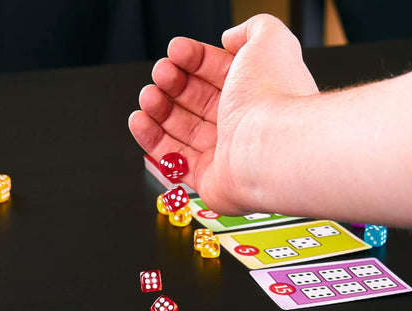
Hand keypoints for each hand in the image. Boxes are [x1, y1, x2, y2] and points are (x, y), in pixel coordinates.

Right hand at [129, 14, 317, 214]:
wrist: (271, 148)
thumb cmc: (272, 99)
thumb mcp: (270, 40)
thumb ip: (253, 28)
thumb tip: (232, 38)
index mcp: (254, 94)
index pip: (216, 74)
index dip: (193, 59)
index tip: (176, 51)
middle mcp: (240, 125)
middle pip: (195, 102)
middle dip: (173, 84)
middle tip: (162, 75)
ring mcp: (223, 154)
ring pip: (181, 131)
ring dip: (158, 110)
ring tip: (149, 97)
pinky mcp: (208, 180)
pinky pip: (174, 161)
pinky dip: (152, 142)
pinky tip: (140, 121)